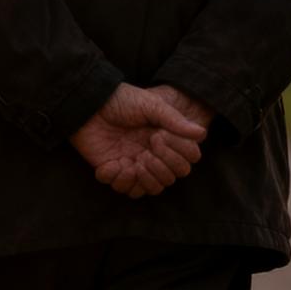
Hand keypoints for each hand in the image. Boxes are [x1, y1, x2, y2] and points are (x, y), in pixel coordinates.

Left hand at [69, 83, 206, 198]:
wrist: (89, 103)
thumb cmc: (120, 100)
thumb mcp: (151, 105)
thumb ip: (175, 120)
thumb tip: (202, 133)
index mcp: (163, 139)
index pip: (185, 163)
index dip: (178, 156)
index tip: (159, 136)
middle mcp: (150, 154)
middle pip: (170, 179)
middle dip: (162, 168)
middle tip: (147, 149)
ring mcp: (132, 163)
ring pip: (150, 189)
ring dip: (144, 179)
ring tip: (133, 162)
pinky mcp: (112, 170)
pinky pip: (124, 189)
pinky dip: (120, 180)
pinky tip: (113, 164)